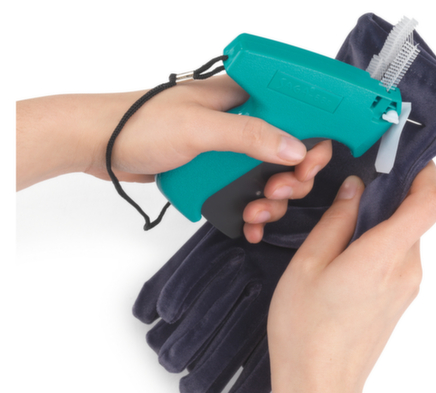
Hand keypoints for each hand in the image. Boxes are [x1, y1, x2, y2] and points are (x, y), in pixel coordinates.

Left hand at [17, 75, 331, 242]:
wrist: (100, 145)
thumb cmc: (141, 123)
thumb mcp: (200, 128)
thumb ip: (250, 136)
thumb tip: (295, 147)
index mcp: (241, 99)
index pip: (294, 113)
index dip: (310, 139)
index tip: (309, 164)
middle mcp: (239, 124)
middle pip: (286, 154)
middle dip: (289, 179)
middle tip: (276, 191)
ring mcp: (227, 152)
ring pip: (266, 179)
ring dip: (268, 202)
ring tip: (254, 212)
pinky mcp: (214, 173)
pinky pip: (244, 194)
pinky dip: (251, 212)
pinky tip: (249, 225)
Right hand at [267, 161, 435, 392]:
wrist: (319, 385)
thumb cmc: (305, 331)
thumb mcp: (309, 264)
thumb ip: (336, 221)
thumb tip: (355, 191)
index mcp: (383, 256)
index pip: (430, 201)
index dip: (424, 171)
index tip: (400, 157)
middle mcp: (405, 270)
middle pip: (415, 215)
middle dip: (389, 194)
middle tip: (351, 190)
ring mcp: (405, 288)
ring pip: (404, 236)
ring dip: (380, 221)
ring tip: (338, 226)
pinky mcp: (397, 299)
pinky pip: (397, 257)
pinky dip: (378, 243)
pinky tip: (344, 253)